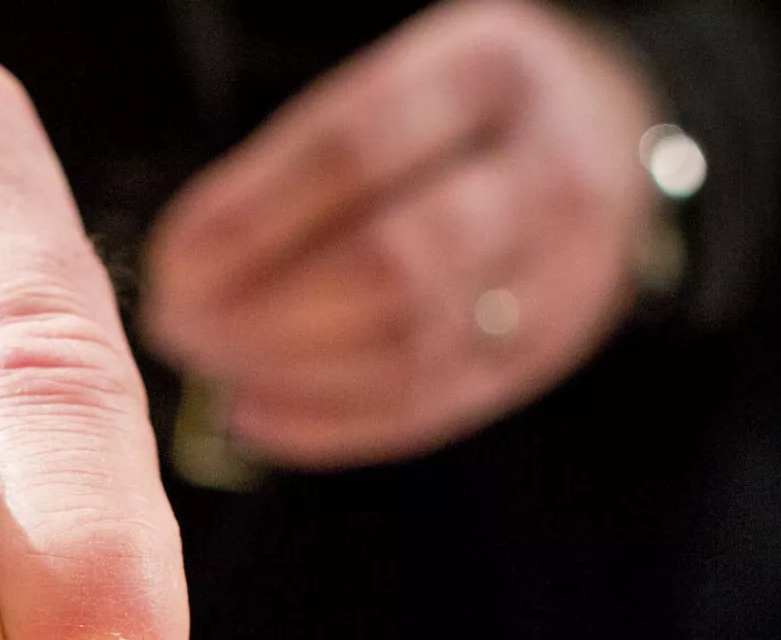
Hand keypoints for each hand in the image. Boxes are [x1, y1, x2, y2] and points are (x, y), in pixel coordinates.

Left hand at [142, 0, 661, 467]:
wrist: (608, 148)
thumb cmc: (457, 122)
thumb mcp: (398, 88)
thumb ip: (304, 165)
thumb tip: (187, 270)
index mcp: (488, 74)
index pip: (355, 151)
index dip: (249, 220)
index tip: (172, 267)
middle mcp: (538, 173)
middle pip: (390, 266)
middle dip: (262, 314)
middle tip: (181, 330)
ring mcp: (553, 275)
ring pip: (406, 349)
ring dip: (287, 374)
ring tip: (213, 370)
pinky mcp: (537, 358)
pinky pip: (422, 410)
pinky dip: (324, 425)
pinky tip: (254, 414)